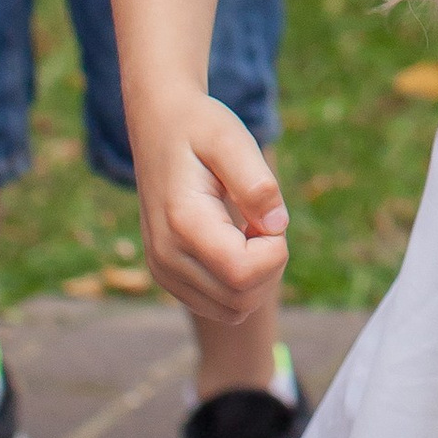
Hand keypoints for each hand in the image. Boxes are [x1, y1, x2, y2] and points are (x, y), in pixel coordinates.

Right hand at [132, 91, 289, 321]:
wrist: (159, 126)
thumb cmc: (200, 129)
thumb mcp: (232, 140)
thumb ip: (257, 183)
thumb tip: (278, 227)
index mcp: (182, 223)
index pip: (243, 273)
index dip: (274, 250)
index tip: (268, 213)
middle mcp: (166, 256)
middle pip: (241, 300)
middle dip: (270, 264)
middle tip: (262, 218)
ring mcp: (164, 271)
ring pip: (233, 310)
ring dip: (257, 277)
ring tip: (249, 229)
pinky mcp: (169, 276)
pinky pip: (219, 305)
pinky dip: (240, 283)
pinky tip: (237, 242)